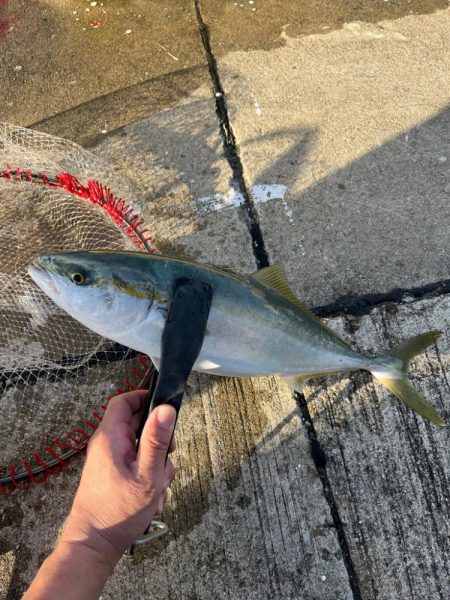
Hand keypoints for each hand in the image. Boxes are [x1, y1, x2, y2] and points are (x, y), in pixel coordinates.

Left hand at [61, 390, 175, 566]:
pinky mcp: (112, 475)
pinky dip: (147, 477)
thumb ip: (156, 440)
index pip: (124, 401)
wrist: (94, 545)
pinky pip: (135, 465)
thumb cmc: (118, 512)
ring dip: (155, 464)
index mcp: (110, 438)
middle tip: (168, 456)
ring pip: (140, 448)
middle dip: (158, 440)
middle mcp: (107, 445)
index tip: (164, 406)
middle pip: (137, 425)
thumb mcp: (147, 474)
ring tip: (158, 486)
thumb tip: (166, 408)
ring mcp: (109, 460)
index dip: (144, 398)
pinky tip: (152, 497)